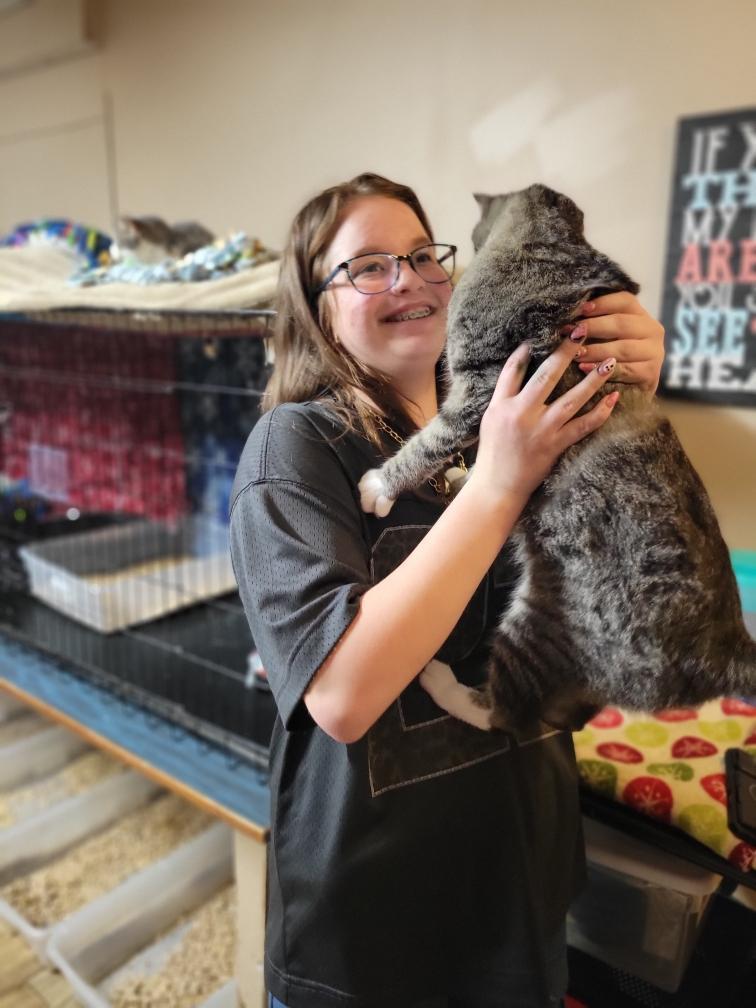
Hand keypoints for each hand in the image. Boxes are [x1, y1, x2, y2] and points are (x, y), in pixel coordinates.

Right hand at [470, 338, 618, 505]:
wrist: (498, 487)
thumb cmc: (493, 453)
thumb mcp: (490, 419)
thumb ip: (504, 395)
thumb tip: (518, 367)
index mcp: (501, 405)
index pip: (514, 369)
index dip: (528, 349)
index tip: (545, 331)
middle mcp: (521, 414)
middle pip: (546, 375)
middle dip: (566, 351)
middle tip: (583, 330)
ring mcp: (541, 430)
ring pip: (571, 399)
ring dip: (592, 379)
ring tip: (610, 362)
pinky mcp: (555, 446)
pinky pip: (583, 426)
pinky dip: (599, 413)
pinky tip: (613, 399)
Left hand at [565, 293, 664, 392]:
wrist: (631, 389)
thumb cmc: (612, 357)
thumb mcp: (606, 337)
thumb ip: (594, 324)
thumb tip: (568, 320)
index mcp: (640, 315)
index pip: (624, 301)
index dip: (602, 303)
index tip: (581, 309)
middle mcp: (652, 330)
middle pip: (621, 323)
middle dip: (593, 327)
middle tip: (571, 332)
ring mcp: (655, 352)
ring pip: (623, 348)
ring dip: (596, 350)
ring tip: (575, 353)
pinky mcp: (651, 373)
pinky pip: (625, 370)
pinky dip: (603, 370)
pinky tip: (585, 368)